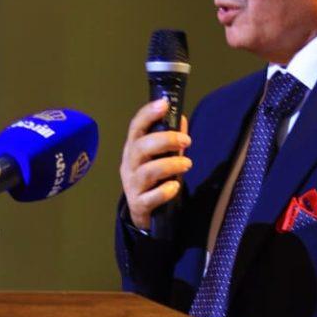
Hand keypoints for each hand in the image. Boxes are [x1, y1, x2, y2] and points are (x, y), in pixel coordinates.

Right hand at [119, 98, 191, 230]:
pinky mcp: (139, 204)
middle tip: (187, 141)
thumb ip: (170, 140)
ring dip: (170, 165)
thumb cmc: (153, 179)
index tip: (164, 104)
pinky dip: (164, 192)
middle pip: (141, 147)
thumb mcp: (160, 157)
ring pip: (147, 172)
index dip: (148, 114)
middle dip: (165, 140)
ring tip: (187, 164)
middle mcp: (129, 165)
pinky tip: (175, 187)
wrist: (143, 211)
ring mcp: (132, 185)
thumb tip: (181, 118)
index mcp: (134, 149)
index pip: (136, 127)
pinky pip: (150, 198)